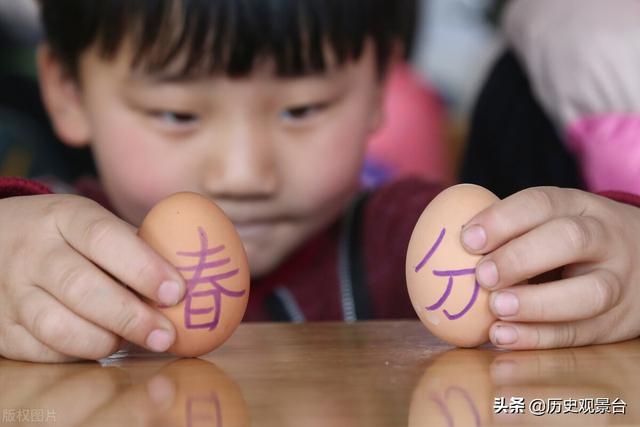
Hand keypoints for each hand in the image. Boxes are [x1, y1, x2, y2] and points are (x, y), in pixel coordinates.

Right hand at [0, 194, 185, 361]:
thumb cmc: (67, 236)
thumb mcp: (92, 222)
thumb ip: (135, 246)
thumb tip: (197, 278)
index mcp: (65, 216)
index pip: (105, 237)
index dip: (144, 267)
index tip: (178, 292)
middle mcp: (34, 251)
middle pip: (82, 288)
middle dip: (131, 316)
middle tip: (167, 334)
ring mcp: (12, 290)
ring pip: (58, 325)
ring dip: (104, 340)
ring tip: (132, 340)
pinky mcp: (2, 326)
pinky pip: (42, 350)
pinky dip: (77, 354)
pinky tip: (100, 345)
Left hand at [461, 187, 639, 348]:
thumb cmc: (569, 243)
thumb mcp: (552, 222)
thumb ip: (509, 231)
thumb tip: (437, 247)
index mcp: (580, 206)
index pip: (543, 202)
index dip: (502, 219)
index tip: (466, 239)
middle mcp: (606, 239)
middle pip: (571, 239)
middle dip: (521, 257)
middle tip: (481, 276)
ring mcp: (618, 281)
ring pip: (589, 292)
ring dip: (536, 304)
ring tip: (495, 311)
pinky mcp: (618, 322)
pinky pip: (582, 332)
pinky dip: (540, 337)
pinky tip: (504, 337)